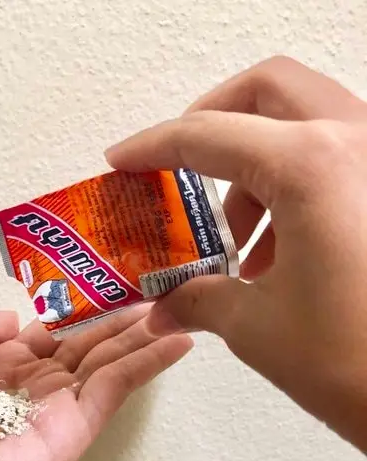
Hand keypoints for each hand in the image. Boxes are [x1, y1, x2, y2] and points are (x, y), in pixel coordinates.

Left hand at [0, 307, 191, 460]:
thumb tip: (10, 321)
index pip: (46, 341)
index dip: (75, 315)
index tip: (104, 287)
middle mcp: (25, 396)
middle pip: (82, 352)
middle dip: (117, 323)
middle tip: (154, 291)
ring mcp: (49, 417)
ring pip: (105, 370)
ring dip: (141, 339)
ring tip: (177, 306)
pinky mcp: (65, 437)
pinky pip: (110, 395)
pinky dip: (145, 366)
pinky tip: (174, 340)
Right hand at [106, 56, 366, 451]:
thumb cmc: (359, 362)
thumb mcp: (254, 325)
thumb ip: (197, 299)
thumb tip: (165, 305)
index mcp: (310, 168)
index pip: (207, 136)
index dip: (152, 147)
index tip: (124, 160)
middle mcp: (356, 144)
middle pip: (268, 90)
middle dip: (213, 120)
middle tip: (179, 165)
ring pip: (305, 122)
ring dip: (255, 167)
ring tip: (235, 238)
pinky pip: (335, 159)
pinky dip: (293, 187)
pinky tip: (278, 252)